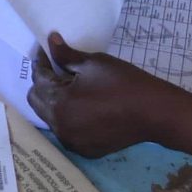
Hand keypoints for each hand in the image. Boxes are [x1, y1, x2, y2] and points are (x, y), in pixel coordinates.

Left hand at [28, 32, 191, 158]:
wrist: (154, 113)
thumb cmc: (124, 83)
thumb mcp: (94, 63)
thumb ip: (67, 56)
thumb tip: (51, 42)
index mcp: (59, 104)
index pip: (39, 79)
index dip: (42, 62)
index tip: (48, 51)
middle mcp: (60, 127)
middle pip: (37, 101)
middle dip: (44, 83)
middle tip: (60, 69)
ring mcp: (72, 142)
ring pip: (51, 117)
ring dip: (55, 101)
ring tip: (73, 87)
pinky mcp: (85, 150)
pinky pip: (67, 131)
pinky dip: (69, 118)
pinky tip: (85, 107)